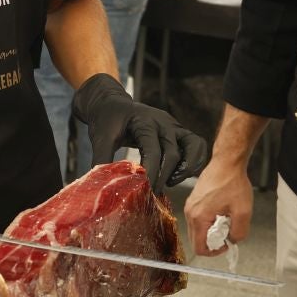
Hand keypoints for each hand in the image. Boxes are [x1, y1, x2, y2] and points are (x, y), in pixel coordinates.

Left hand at [71, 74, 209, 189]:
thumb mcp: (100, 137)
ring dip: (186, 168)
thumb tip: (102, 184)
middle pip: (173, 152)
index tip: (145, 190)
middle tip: (152, 193)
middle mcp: (163, 122)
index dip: (151, 172)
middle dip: (164, 176)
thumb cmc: (107, 120)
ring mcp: (174, 126)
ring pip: (193, 146)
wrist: (112, 103)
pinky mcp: (179, 131)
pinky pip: (197, 145)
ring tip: (170, 183)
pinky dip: (194, 161)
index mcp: (144, 122)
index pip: (153, 150)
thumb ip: (102, 159)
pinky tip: (177, 175)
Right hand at [182, 157, 251, 256]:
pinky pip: (198, 219)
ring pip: (197, 230)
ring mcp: (190, 206)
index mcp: (199, 217)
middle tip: (227, 233)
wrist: (227, 163)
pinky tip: (221, 212)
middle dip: (212, 242)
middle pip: (196, 240)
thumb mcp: (243, 212)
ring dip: (211, 231)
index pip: (199, 248)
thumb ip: (239, 232)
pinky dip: (208, 222)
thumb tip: (233, 240)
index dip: (214, 252)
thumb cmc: (232, 182)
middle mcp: (190, 212)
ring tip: (225, 221)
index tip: (226, 244)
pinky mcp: (193, 201)